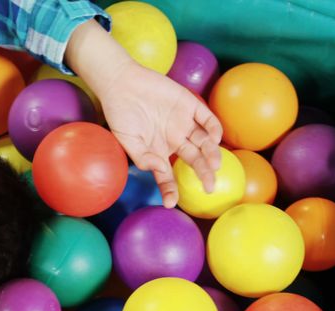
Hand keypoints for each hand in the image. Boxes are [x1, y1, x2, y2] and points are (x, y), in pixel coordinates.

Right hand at [99, 61, 223, 206]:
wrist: (121, 83)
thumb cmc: (120, 114)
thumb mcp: (126, 141)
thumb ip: (142, 157)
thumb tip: (157, 171)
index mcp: (158, 151)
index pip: (168, 175)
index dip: (171, 190)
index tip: (171, 203)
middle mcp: (174, 139)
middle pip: (194, 160)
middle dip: (203, 174)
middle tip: (209, 186)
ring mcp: (183, 122)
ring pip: (204, 142)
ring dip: (211, 153)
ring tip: (214, 164)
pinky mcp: (190, 105)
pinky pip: (207, 119)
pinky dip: (213, 129)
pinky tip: (214, 138)